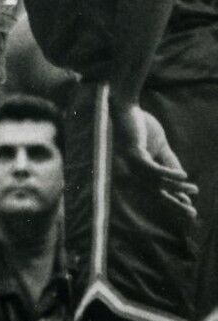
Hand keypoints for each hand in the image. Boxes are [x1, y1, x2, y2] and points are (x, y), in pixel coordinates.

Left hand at [109, 100, 197, 215]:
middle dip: (174, 204)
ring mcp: (133, 164)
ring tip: (194, 189)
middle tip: (192, 214)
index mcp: (140, 171)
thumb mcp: (160, 146)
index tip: (190, 208)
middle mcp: (134, 172)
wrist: (126, 106)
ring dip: (177, 188)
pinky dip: (168, 173)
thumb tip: (182, 178)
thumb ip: (169, 162)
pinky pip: (153, 169)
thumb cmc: (141, 125)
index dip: (174, 200)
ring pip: (157, 183)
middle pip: (156, 194)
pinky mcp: (134, 154)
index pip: (159, 190)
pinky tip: (183, 176)